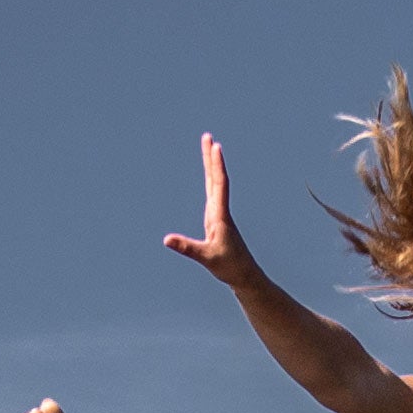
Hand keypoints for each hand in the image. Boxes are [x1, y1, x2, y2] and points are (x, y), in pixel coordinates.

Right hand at [163, 134, 260, 287]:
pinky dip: (211, 180)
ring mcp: (220, 215)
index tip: (215, 146)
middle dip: (211, 157)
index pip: (219, 185)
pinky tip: (210, 176)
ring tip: (209, 147)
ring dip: (211, 165)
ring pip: (215, 184)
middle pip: (216, 178)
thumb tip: (167, 239)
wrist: (245, 276)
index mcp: (220, 216)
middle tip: (208, 136)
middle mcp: (221, 212)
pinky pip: (214, 194)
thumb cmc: (229, 267)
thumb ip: (187, 248)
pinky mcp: (218, 221)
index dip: (217, 166)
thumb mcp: (206, 258)